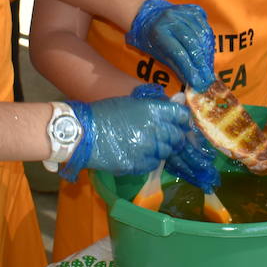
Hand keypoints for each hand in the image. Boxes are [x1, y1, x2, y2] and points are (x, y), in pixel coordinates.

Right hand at [59, 96, 191, 179]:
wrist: (83, 132)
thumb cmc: (105, 113)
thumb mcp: (131, 102)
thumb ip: (154, 106)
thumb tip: (175, 104)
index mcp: (153, 110)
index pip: (181, 115)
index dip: (183, 120)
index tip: (181, 123)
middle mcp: (155, 129)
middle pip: (177, 137)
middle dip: (174, 137)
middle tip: (168, 138)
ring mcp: (148, 148)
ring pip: (167, 152)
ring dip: (162, 149)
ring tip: (151, 146)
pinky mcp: (139, 164)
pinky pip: (154, 164)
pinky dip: (151, 160)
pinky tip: (140, 155)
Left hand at [125, 0, 215, 89]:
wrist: (150, 15)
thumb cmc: (153, 39)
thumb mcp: (159, 54)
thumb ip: (177, 67)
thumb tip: (194, 83)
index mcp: (158, 31)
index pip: (178, 53)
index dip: (190, 68)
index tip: (198, 82)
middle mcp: (171, 19)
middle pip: (192, 43)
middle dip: (201, 63)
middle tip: (207, 76)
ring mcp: (183, 12)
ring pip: (201, 35)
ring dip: (207, 53)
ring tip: (207, 66)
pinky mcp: (193, 9)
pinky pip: (205, 26)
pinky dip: (208, 41)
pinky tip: (207, 52)